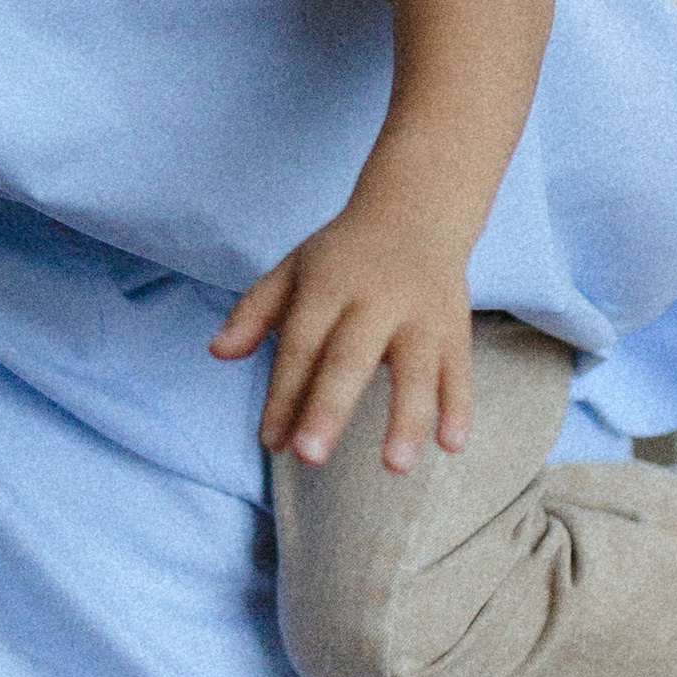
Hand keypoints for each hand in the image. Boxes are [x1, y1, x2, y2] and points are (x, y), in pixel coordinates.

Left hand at [210, 210, 475, 472]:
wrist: (417, 210)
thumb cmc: (344, 255)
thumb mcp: (294, 269)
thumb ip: (254, 311)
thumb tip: (217, 352)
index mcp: (328, 285)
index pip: (300, 344)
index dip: (282, 393)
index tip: (270, 441)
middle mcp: (375, 300)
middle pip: (349, 358)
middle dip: (328, 408)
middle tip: (308, 457)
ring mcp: (420, 315)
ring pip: (415, 369)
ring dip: (405, 418)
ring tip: (393, 466)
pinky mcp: (454, 327)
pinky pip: (459, 370)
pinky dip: (459, 407)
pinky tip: (452, 446)